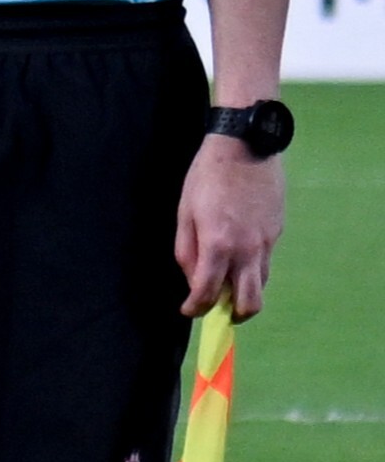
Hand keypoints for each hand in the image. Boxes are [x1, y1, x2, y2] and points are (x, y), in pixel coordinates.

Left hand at [175, 131, 283, 319]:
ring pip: (261, 283)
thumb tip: (192, 279)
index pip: (207, 293)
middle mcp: (247, 249)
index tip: (189, 310)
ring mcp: (267, 241)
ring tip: (226, 284)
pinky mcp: (277, 231)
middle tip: (217, 310)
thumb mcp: (184, 213)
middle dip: (232, 314)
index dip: (195, 308)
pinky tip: (238, 255)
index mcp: (218, 244)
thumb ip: (186, 251)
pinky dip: (252, 268)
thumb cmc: (206, 177)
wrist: (245, 147)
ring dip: (244, 292)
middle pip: (249, 303)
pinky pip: (266, 261)